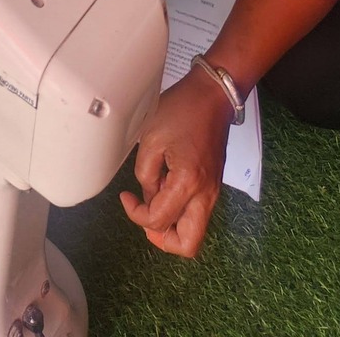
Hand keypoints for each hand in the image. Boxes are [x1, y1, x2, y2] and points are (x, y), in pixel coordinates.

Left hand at [120, 67, 232, 257]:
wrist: (212, 96)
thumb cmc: (181, 111)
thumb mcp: (151, 139)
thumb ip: (145, 175)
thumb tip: (149, 197)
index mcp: (188, 183)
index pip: (160, 220)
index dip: (137, 215)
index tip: (125, 197)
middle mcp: (206, 196)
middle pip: (189, 244)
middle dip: (163, 240)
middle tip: (145, 218)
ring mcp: (214, 193)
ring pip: (195, 232)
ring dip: (172, 227)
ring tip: (153, 204)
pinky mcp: (214, 186)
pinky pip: (198, 214)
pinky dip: (181, 213)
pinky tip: (165, 191)